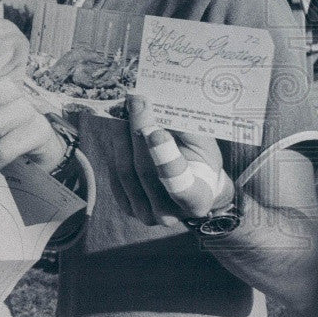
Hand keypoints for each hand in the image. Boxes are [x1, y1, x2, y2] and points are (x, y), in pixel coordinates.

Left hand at [125, 93, 234, 225]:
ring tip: (124, 108)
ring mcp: (145, 213)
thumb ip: (186, 130)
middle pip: (145, 171)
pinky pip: (114, 171)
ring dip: (122, 135)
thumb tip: (157, 106)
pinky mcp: (125, 204)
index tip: (156, 131)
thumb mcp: (203, 144)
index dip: (166, 159)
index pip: (180, 186)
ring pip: (125, 170)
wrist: (190, 181)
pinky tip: (120, 126)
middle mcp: (170, 214)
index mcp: (197, 200)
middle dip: (139, 132)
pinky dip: (116, 145)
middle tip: (136, 102)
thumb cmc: (200, 159)